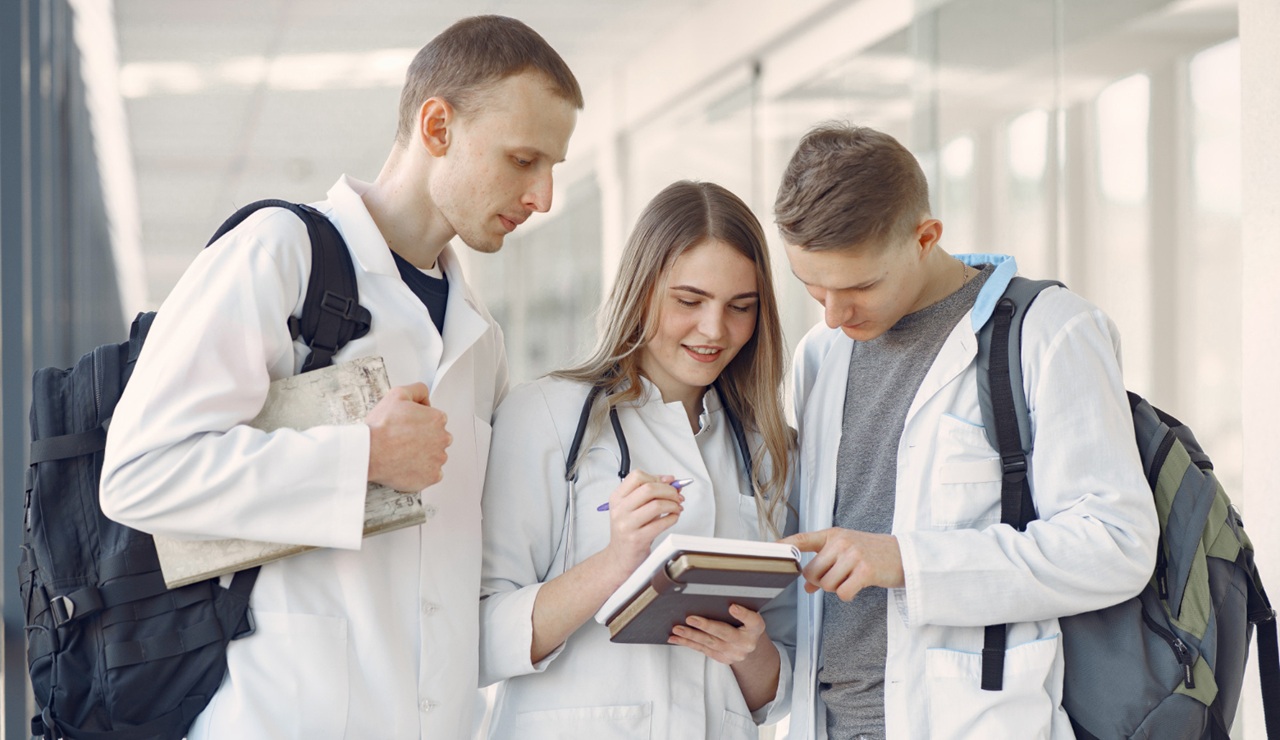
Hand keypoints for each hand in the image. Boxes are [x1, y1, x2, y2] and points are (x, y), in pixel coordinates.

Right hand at [365, 382, 450, 491]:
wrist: (369, 452)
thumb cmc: (381, 426)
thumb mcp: (398, 394)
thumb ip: (418, 390)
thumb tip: (426, 397)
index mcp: (438, 419)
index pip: (435, 420)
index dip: (420, 422)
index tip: (407, 427)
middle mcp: (443, 439)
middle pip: (437, 438)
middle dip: (424, 439)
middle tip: (403, 441)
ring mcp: (438, 459)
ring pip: (435, 456)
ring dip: (423, 455)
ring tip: (402, 454)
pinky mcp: (432, 476)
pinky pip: (431, 474)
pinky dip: (421, 472)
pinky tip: (407, 466)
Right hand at [601, 470, 682, 578]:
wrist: (620, 556)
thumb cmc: (629, 530)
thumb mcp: (634, 508)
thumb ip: (651, 493)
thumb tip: (671, 481)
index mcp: (617, 498)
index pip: (637, 477)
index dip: (657, 477)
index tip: (668, 482)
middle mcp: (620, 510)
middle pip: (649, 488)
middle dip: (669, 490)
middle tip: (676, 496)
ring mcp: (627, 524)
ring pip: (657, 505)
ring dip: (673, 504)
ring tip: (676, 508)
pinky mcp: (637, 538)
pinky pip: (662, 523)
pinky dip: (673, 518)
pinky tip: (673, 517)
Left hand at [669, 604, 766, 665]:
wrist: (749, 643)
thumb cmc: (745, 623)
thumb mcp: (748, 613)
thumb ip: (739, 607)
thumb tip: (718, 598)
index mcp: (756, 627)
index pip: (753, 620)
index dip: (743, 614)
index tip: (732, 607)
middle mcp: (747, 643)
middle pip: (725, 633)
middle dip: (706, 626)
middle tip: (690, 619)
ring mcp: (734, 653)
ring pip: (710, 643)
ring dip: (691, 636)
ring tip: (677, 629)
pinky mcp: (723, 659)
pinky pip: (703, 650)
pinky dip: (688, 643)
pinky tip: (677, 639)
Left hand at [780, 528, 904, 601]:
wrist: (904, 556)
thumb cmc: (871, 553)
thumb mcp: (846, 552)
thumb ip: (824, 564)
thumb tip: (806, 586)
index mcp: (833, 535)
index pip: (802, 539)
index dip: (785, 546)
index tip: (769, 551)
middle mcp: (841, 542)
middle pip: (812, 572)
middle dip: (820, 582)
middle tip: (837, 578)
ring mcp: (853, 555)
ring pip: (827, 584)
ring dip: (836, 589)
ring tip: (850, 579)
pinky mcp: (865, 571)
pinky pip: (843, 593)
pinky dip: (848, 595)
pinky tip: (858, 587)